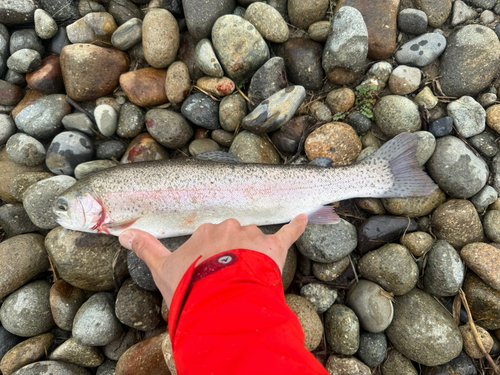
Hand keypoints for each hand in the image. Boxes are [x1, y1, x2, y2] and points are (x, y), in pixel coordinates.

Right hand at [119, 214, 307, 307]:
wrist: (218, 302)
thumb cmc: (189, 286)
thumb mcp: (161, 269)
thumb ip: (145, 247)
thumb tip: (123, 233)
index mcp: (205, 230)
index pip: (210, 237)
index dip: (210, 256)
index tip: (208, 271)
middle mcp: (229, 227)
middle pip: (233, 236)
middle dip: (231, 253)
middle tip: (227, 277)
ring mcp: (252, 236)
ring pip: (254, 239)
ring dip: (253, 253)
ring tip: (247, 277)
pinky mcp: (273, 247)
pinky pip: (288, 232)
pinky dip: (297, 225)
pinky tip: (305, 216)